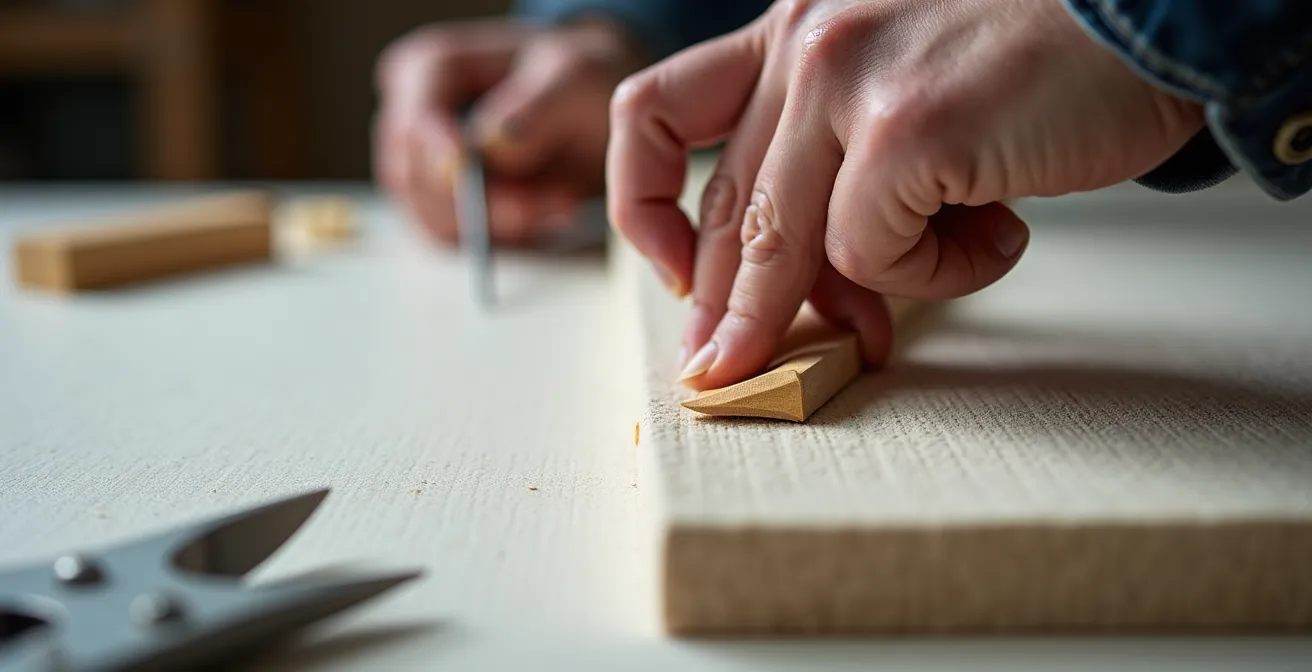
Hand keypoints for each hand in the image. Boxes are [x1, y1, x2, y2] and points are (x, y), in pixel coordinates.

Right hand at [375, 19, 645, 244]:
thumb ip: (536, 108)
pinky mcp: (441, 206)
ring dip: (506, 222)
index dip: (440, 155)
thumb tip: (489, 144)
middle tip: (563, 198)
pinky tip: (553, 213)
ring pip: (437, 218)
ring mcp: (422, 168)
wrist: (593, 112)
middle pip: (420, 179)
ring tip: (567, 200)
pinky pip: (457, 239)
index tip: (472, 175)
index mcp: (429, 69)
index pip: (415, 121)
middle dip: (490, 200)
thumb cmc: (579, 81)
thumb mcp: (576, 78)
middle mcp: (412, 118)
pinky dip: (506, 236)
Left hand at [607, 0, 1204, 388]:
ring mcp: (848, 79)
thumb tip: (809, 296)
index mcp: (794, 29)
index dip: (646, 209)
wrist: (1159, 16)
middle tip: (737, 373)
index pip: (656, 114)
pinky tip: (999, 229)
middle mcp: (806, 40)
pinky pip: (875, 258)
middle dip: (735, 313)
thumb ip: (838, 170)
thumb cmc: (1040, 63)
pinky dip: (940, 273)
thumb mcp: (905, 95)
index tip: (680, 274)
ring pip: (785, 247)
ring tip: (883, 329)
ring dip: (834, 309)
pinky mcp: (905, 129)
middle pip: (729, 208)